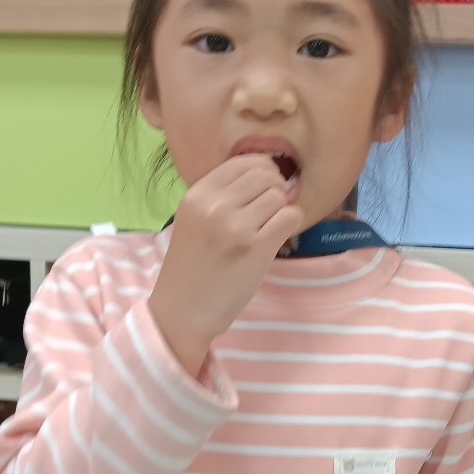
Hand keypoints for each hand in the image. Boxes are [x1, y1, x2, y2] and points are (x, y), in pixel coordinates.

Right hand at [149, 154, 304, 376]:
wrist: (182, 311)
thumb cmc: (192, 268)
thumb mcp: (194, 220)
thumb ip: (221, 197)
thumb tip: (267, 175)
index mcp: (197, 194)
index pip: (243, 162)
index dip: (263, 172)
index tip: (264, 190)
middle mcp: (214, 205)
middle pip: (265, 176)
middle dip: (276, 189)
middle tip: (270, 211)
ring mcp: (235, 226)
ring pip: (279, 196)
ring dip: (282, 209)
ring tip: (269, 228)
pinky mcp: (255, 248)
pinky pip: (290, 217)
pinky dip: (291, 223)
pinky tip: (277, 237)